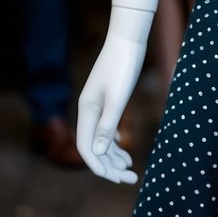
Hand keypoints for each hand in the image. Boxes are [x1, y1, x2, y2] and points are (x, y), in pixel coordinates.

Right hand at [77, 36, 145, 183]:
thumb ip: (107, 124)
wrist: (128, 37)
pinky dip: (113, 140)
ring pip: (100, 138)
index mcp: (86, 111)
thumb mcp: (118, 97)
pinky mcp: (106, 98)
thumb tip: (98, 152)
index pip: (87, 148)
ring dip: (113, 155)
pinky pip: (105, 127)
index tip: (116, 179)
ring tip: (129, 167)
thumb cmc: (124, 66)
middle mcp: (88, 110)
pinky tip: (122, 148)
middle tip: (130, 178)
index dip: (99, 167)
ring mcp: (96, 104)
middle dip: (110, 165)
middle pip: (94, 146)